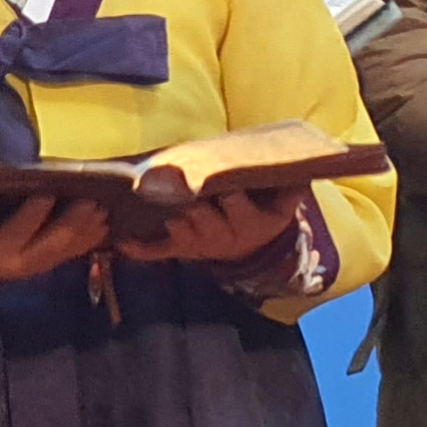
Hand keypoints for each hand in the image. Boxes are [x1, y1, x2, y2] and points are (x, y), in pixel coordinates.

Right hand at [0, 194, 107, 302]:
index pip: (17, 232)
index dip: (33, 214)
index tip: (48, 193)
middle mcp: (21, 261)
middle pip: (51, 243)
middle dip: (73, 222)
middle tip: (91, 202)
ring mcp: (36, 265)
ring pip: (66, 250)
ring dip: (87, 231)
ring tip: (104, 212)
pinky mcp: (44, 264)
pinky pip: (70, 254)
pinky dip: (88, 241)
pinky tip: (104, 227)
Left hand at [117, 188, 296, 267]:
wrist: (253, 247)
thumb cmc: (263, 212)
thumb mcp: (283, 204)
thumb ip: (292, 190)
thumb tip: (303, 174)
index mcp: (249, 222)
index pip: (236, 204)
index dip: (228, 195)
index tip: (223, 186)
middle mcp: (223, 236)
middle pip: (202, 217)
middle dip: (193, 204)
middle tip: (182, 189)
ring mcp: (200, 244)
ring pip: (181, 230)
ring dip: (171, 218)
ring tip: (152, 199)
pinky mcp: (182, 250)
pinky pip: (159, 251)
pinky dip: (140, 249)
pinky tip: (122, 243)